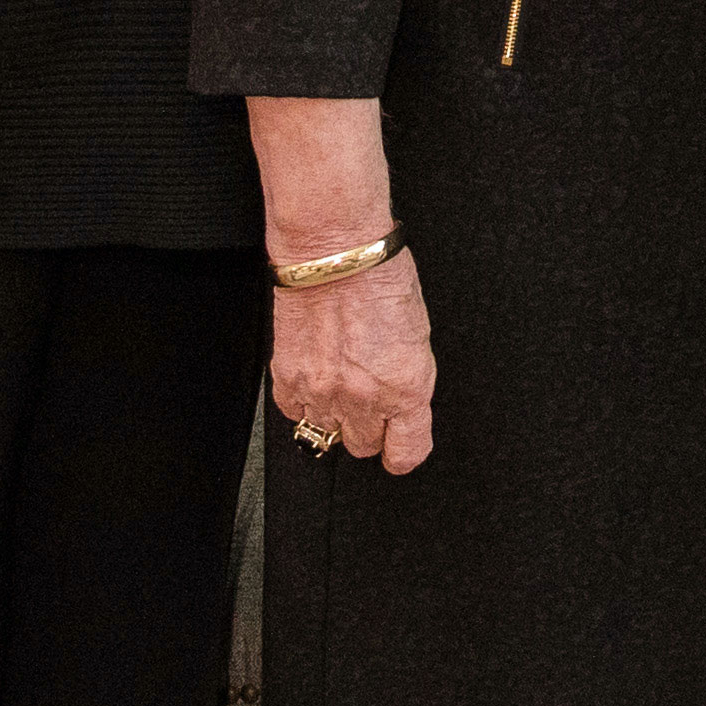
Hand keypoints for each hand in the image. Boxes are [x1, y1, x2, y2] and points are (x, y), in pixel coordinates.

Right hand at [271, 251, 438, 474]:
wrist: (335, 252)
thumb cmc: (381, 278)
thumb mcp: (418, 335)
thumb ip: (408, 380)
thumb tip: (399, 405)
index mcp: (406, 388)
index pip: (406, 453)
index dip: (403, 449)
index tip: (399, 444)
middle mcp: (363, 398)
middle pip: (363, 446)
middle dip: (368, 426)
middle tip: (368, 395)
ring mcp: (322, 392)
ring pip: (325, 433)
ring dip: (333, 414)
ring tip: (339, 378)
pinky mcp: (287, 379)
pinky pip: (294, 412)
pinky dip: (303, 399)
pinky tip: (315, 373)